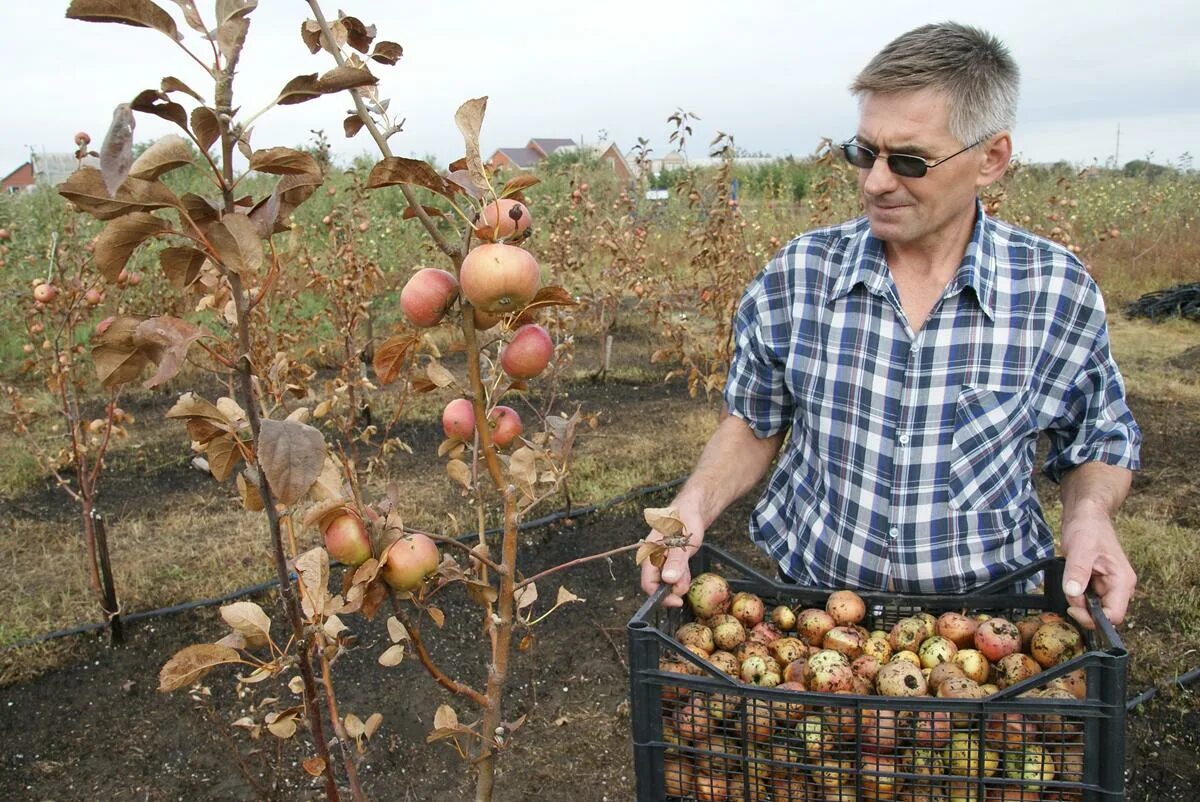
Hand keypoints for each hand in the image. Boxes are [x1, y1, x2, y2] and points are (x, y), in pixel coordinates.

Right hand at [639, 504, 705, 608]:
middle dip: (673, 589)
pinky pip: (674, 574)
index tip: (677, 600)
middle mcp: (652, 558)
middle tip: (687, 585)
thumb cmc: (684, 520)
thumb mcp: (682, 542)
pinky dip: (681, 575)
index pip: (648, 583)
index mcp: (649, 553)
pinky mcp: (669, 559)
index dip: (661, 596)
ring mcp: (661, 559)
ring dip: (679, 581)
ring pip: (667, 580)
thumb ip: (676, 561)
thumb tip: (669, 580)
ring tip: (688, 571)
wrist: (692, 508)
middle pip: (658, 584)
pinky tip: (687, 567)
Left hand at [1060, 510, 1135, 628]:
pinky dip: (1076, 594)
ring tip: (1070, 579)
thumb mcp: (1080, 549)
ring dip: (1077, 600)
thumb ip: (1077, 571)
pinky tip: (1071, 581)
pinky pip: (1087, 599)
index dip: (1092, 618)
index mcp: (1122, 582)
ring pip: (1092, 608)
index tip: (1072, 607)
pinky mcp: (1098, 585)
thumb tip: (1073, 593)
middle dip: (1082, 608)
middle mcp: (1120, 588)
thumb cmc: (1088, 529)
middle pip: (1102, 614)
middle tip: (1068, 590)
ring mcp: (1109, 587)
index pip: (1114, 616)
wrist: (1086, 516)